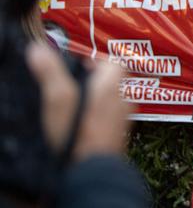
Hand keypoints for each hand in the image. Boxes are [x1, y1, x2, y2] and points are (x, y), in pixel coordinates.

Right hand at [26, 43, 132, 161]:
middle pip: (114, 80)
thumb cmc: (79, 136)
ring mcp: (124, 119)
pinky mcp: (119, 135)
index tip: (81, 65)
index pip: (114, 62)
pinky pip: (112, 117)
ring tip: (78, 104)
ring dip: (98, 98)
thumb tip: (39, 50)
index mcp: (112, 86)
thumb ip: (51, 73)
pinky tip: (83, 124)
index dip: (97, 60)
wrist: (93, 170)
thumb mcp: (59, 100)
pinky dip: (100, 116)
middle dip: (96, 79)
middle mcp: (123, 100)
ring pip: (113, 99)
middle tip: (76, 84)